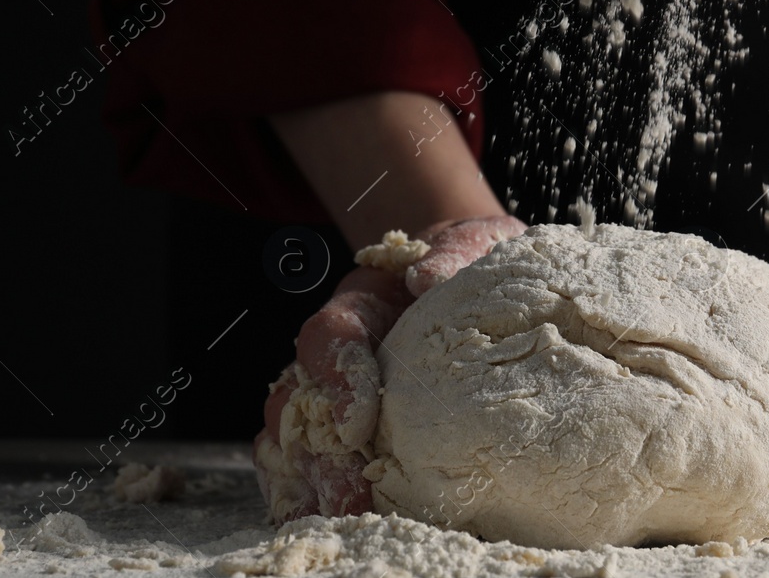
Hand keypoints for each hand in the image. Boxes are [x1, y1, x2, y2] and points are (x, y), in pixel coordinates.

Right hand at [255, 214, 527, 520]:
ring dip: (309, 483)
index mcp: (361, 305)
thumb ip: (456, 251)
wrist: (471, 278)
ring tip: (339, 521)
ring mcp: (334, 396)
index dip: (336, 376)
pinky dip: (311, 496)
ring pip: (292, 440)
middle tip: (350, 497)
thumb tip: (430, 276)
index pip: (328, 336)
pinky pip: (308, 466)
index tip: (359, 420)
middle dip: (319, 454)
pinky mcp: (348, 434)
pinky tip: (333, 525)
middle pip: (298, 403)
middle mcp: (335, 354)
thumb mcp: (476, 243)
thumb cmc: (474, 264)